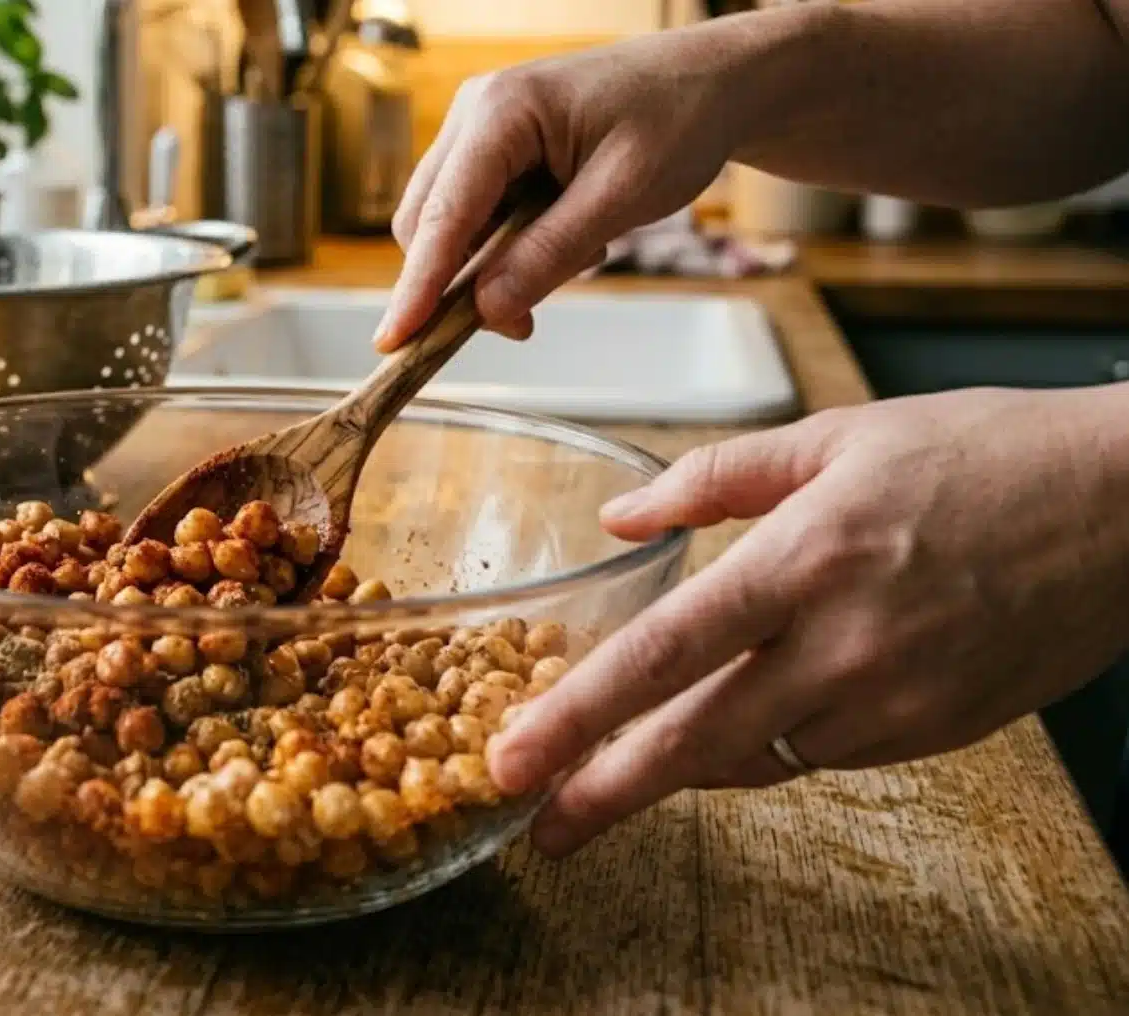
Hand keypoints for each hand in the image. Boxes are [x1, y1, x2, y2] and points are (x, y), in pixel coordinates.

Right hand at [376, 28, 749, 349]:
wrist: (715, 82)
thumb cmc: (679, 119)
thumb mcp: (622, 197)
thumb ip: (549, 254)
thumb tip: (487, 311)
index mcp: (501, 111)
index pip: (443, 215)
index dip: (418, 285)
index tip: (395, 341)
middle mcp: (475, 113)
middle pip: (428, 222)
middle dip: (462, 281)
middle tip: (524, 322)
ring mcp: (480, 128)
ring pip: (450, 223)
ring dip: (493, 262)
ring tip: (577, 253)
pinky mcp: (495, 147)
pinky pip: (477, 213)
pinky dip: (509, 244)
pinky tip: (567, 235)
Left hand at [485, 385, 1128, 856]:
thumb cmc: (984, 453)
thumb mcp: (836, 436)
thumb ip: (714, 477)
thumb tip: (620, 515)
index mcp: (807, 558)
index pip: (666, 655)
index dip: (579, 715)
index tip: (514, 760)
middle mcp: (845, 644)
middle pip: (695, 742)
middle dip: (604, 793)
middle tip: (539, 827)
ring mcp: (895, 699)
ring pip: (755, 758)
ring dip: (683, 767)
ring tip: (620, 772)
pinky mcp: (935, 731)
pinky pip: (820, 756)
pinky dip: (767, 745)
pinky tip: (740, 725)